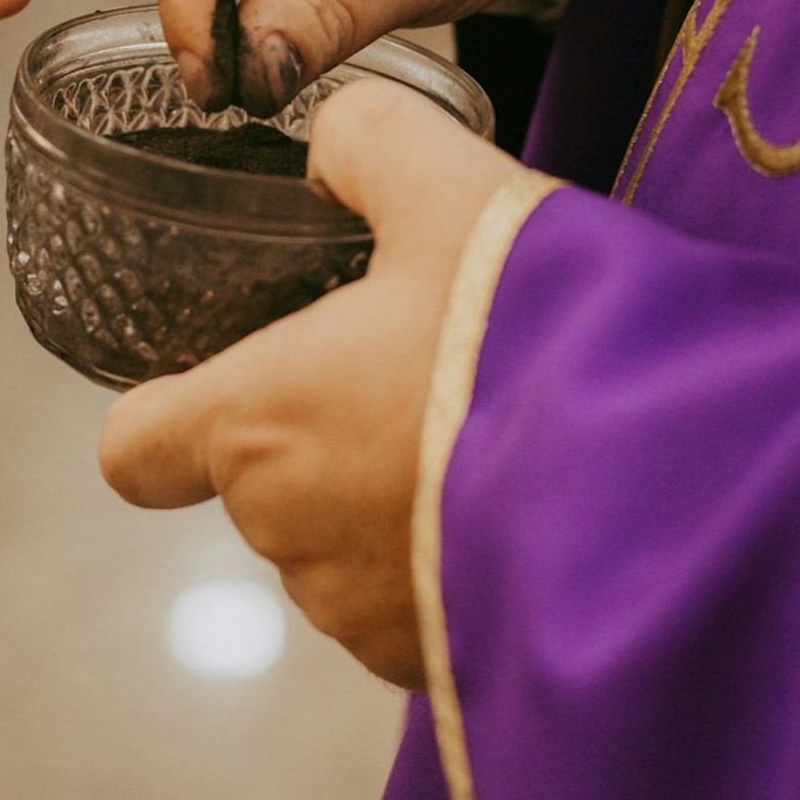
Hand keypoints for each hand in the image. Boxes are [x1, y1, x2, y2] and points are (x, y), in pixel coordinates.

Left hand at [99, 81, 519, 684]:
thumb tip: (336, 136)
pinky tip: (527, 507)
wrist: (665, 479)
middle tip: (424, 373)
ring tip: (494, 437)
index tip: (223, 384)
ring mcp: (362, 613)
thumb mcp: (451, 190)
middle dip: (326, 435)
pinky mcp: (437, 663)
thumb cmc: (533, 330)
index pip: (134, 451)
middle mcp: (288, 533)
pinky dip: (452, 561)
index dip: (164, 418)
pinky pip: (418, 603)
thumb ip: (369, 143)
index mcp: (257, 421)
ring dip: (392, 501)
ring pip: (343, 547)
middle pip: (262, 485)